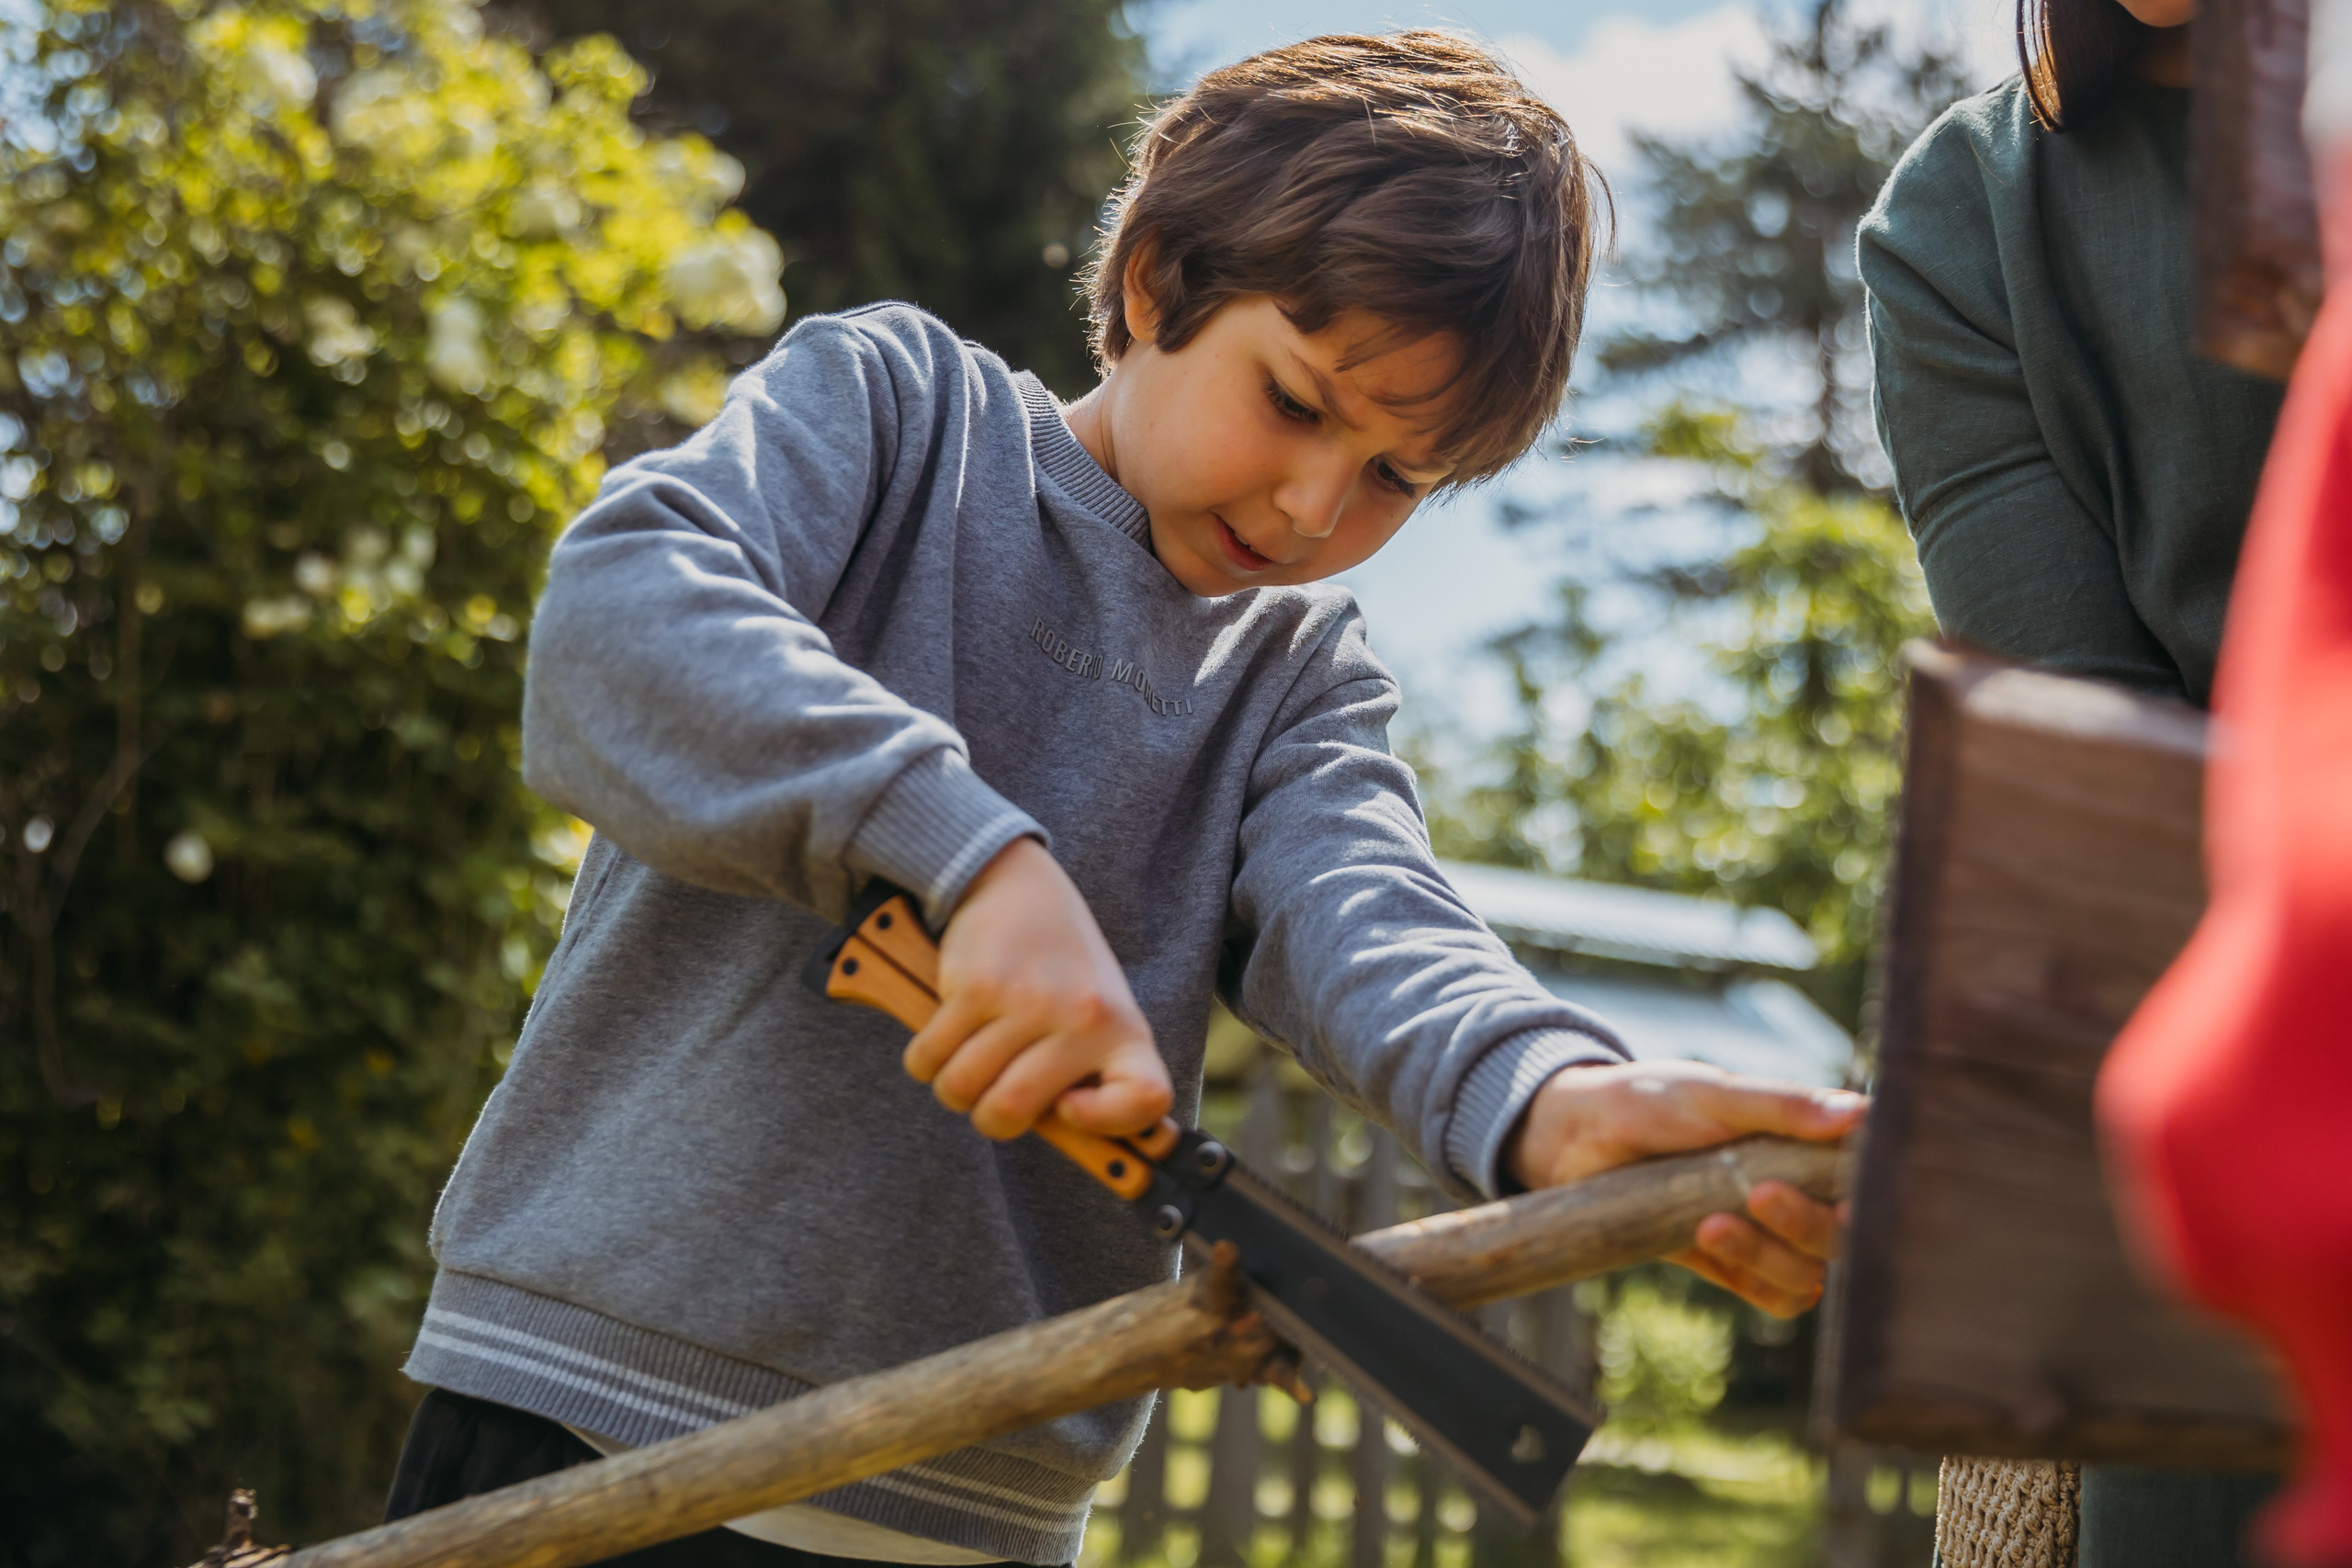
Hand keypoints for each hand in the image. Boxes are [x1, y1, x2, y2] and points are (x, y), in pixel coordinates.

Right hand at [902, 838, 1173, 1140]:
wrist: (1019, 884)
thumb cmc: (1061, 969)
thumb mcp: (1097, 1013)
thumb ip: (1091, 1075)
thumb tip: (1088, 1151)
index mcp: (1124, 1032)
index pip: (1146, 1100)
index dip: (1107, 1122)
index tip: (1070, 1108)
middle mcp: (1082, 1017)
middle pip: (1009, 1113)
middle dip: (986, 1117)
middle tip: (990, 1092)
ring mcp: (1027, 1001)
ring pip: (961, 1091)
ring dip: (950, 1087)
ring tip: (966, 1061)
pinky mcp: (975, 987)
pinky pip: (928, 1059)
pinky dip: (923, 1061)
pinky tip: (942, 1037)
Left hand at [1505, 1060, 1864, 1317]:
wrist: (1576, 1137)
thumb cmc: (1649, 1101)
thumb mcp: (1713, 1094)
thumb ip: (1782, 1107)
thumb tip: (1861, 1114)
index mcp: (1805, 1143)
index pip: (1866, 1178)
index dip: (1872, 1192)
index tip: (1848, 1191)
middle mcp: (1797, 1189)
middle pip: (1841, 1235)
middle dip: (1809, 1224)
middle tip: (1761, 1194)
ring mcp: (1765, 1231)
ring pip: (1808, 1273)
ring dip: (1771, 1256)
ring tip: (1711, 1222)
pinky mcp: (1731, 1264)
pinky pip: (1773, 1297)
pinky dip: (1757, 1281)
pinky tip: (1711, 1242)